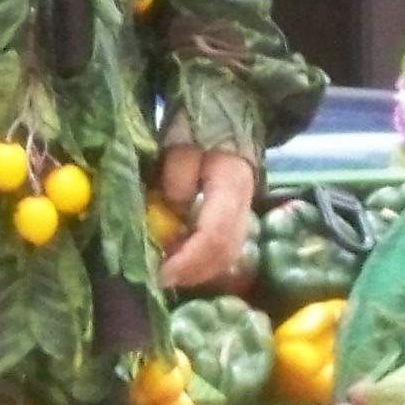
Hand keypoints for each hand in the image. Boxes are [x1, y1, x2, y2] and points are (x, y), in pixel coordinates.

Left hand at [158, 143, 257, 293]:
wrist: (224, 125)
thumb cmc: (196, 135)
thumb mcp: (181, 148)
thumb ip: (178, 175)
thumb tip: (174, 206)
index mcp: (231, 187)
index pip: (214, 233)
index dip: (189, 259)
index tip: (162, 273)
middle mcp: (243, 206)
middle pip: (225, 252)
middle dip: (193, 272)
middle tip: (161, 279)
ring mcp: (244, 215)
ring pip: (228, 255)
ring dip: (199, 271)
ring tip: (170, 274)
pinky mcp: (237, 221)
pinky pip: (225, 251)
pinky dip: (204, 262)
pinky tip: (181, 263)